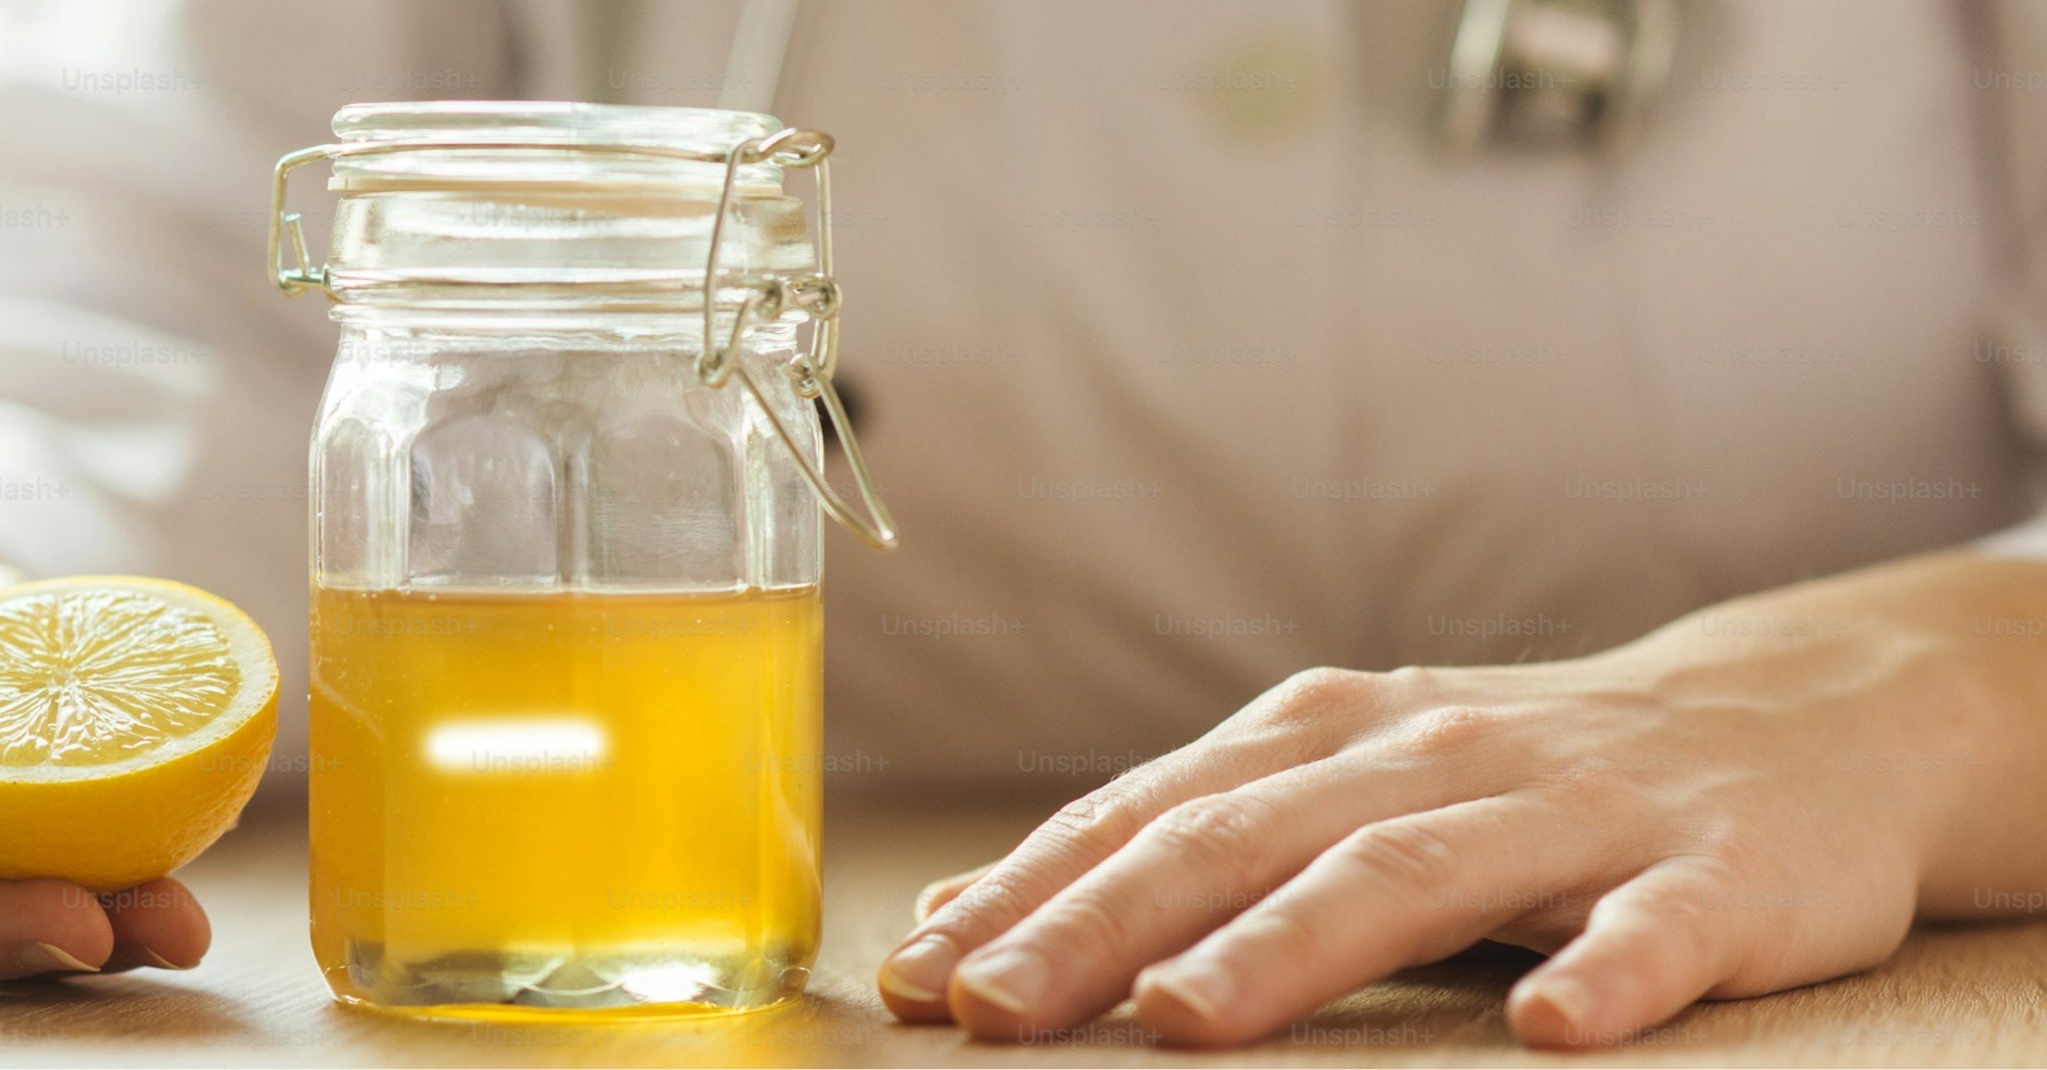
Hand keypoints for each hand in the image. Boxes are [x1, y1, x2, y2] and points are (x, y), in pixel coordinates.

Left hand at [878, 552, 2046, 1046]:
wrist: (1793, 719)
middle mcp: (1428, 755)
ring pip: (1410, 873)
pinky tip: (1551, 1028)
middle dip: (1101, 927)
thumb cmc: (1515, 776)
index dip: (1028, 894)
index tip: (918, 974)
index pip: (1149, 816)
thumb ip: (1178, 844)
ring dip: (1287, 947)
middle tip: (990, 1008)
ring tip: (1182, 1021)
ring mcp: (1572, 809)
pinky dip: (1605, 971)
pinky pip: (1656, 928)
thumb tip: (973, 919)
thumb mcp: (1337, 785)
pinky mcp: (1714, 872)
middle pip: (1242, 842)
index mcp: (1324, 736)